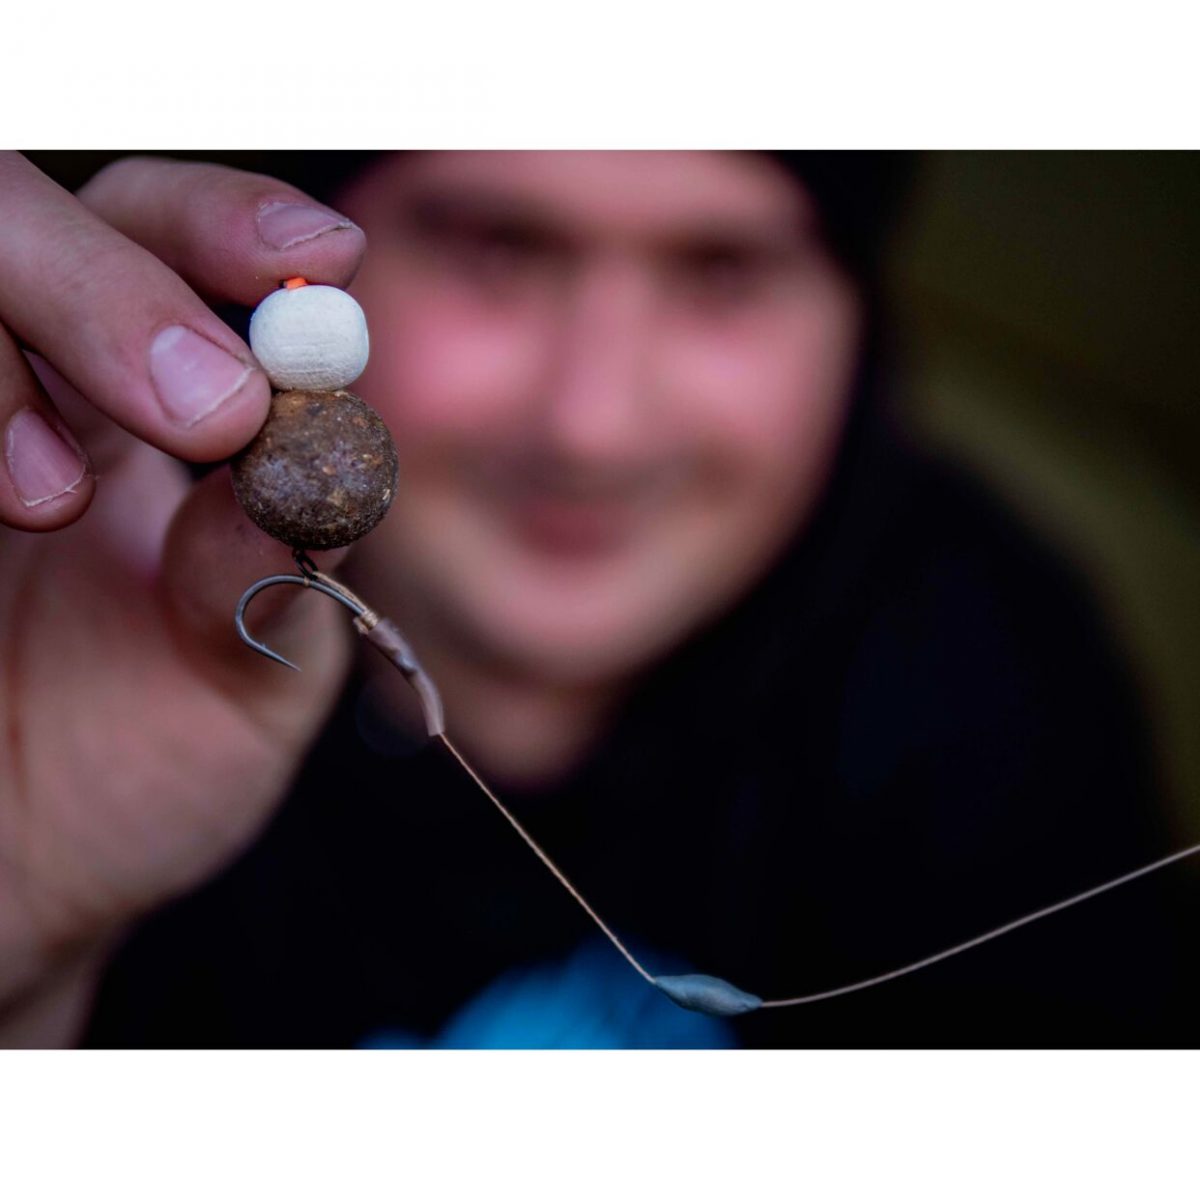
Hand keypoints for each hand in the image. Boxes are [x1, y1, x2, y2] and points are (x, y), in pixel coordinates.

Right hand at [0, 153, 366, 1040]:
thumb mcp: (247, 676)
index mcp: (144, 413)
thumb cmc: (140, 769)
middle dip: (112, 286)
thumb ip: (277, 562)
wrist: (15, 883)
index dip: (232, 227)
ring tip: (47, 503)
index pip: (171, 241)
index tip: (315, 258)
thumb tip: (315, 450)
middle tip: (206, 408)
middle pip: (17, 216)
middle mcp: (18, 389)